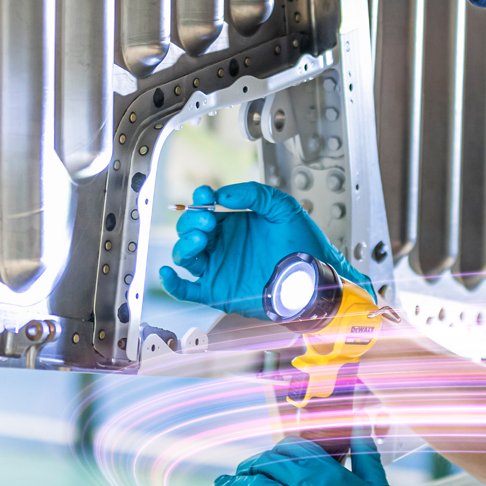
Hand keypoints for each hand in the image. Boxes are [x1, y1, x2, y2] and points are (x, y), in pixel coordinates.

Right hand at [159, 182, 368, 319]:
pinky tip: (169, 272)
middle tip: (209, 219)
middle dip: (192, 220)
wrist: (317, 277)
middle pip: (190, 230)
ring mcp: (219, 269)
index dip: (199, 199)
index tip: (205, 194)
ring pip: (186, 256)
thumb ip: (253, 193)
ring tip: (202, 237)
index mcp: (234, 225)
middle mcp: (223, 246)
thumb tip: (222, 195)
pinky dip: (172, 283)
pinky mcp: (218, 292)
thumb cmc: (305, 244)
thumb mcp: (283, 207)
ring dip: (185, 244)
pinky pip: (187, 290)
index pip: (204, 208)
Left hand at [214, 437, 423, 485]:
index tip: (270, 455)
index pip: (292, 446)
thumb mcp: (377, 485)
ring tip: (228, 484)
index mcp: (328, 470)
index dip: (276, 448)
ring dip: (237, 483)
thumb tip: (362, 428)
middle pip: (268, 463)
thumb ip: (366, 454)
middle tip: (244, 470)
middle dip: (252, 464)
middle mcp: (308, 485)